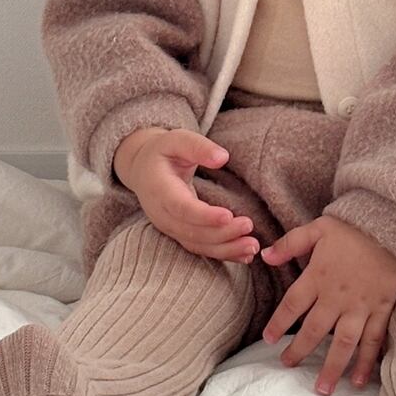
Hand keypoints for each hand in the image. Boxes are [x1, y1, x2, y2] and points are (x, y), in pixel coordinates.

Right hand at [114, 128, 260, 263]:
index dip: (204, 215)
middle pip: (192, 231)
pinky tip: (244, 255)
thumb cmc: (164, 152)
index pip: (181, 207)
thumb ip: (198, 147)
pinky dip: (222, 253)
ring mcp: (169, 227)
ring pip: (197, 244)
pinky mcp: (179, 234)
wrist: (143, 169)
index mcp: (159, 189)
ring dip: (225, 249)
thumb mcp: (177, 140)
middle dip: (222, 233)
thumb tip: (223, 157)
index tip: (228, 216)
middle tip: (249, 226)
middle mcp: (162, 214)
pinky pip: (200, 248)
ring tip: (252, 247)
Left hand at [259, 214, 395, 395]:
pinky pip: (374, 340)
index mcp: (319, 276)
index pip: (292, 304)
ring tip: (322, 389)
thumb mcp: (318, 227)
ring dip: (332, 367)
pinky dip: (367, 361)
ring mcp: (361, 306)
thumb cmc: (353, 227)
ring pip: (343, 343)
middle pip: (314, 330)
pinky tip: (359, 380)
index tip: (269, 340)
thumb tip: (264, 255)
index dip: (279, 323)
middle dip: (299, 351)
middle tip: (287, 366)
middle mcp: (337, 296)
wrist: (393, 226)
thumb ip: (290, 243)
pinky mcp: (382, 309)